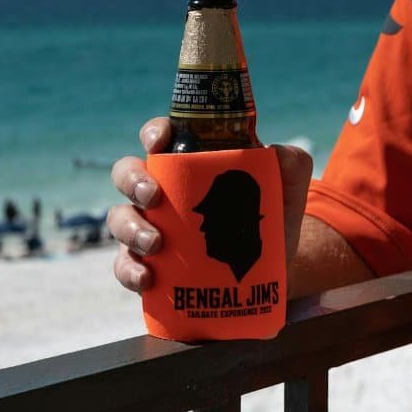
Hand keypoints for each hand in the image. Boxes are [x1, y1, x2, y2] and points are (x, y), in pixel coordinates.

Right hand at [107, 117, 313, 292]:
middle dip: (133, 181)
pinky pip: (125, 266)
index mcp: (189, 162)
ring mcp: (151, 227)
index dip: (154, 133)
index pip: (161, 137)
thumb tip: (274, 152)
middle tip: (154, 196)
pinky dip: (130, 271)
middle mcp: (162, 190)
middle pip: (127, 174)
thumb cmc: (274, 215)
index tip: (159, 142)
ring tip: (156, 244)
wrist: (277, 267)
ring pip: (120, 219)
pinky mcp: (151, 265)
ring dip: (130, 229)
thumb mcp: (289, 186)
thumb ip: (291, 162)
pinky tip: (148, 279)